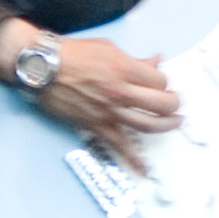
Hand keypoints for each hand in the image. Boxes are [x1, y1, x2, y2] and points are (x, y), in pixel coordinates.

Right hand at [0, 19, 178, 172]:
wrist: (43, 68)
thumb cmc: (72, 54)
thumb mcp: (109, 49)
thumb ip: (134, 60)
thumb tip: (155, 61)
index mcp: (126, 69)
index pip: (161, 80)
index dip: (164, 82)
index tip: (160, 83)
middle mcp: (121, 92)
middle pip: (163, 104)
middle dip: (174, 104)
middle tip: (175, 104)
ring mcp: (110, 111)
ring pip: (150, 125)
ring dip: (167, 126)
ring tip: (174, 123)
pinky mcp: (97, 125)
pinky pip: (120, 145)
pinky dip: (134, 159)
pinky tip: (144, 168)